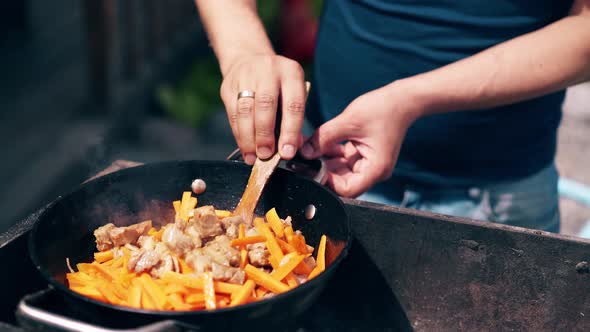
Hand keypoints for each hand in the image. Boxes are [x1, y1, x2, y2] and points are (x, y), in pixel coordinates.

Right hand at [220, 54, 306, 164]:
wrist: (250, 60)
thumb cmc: (279, 86)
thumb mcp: (293, 94)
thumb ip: (294, 120)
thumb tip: (290, 148)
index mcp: (291, 72)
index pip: (293, 104)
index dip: (290, 131)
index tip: (287, 153)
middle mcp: (268, 70)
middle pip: (266, 106)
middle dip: (265, 135)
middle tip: (266, 156)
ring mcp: (246, 76)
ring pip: (245, 110)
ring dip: (249, 138)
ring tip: (253, 157)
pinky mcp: (228, 86)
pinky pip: (232, 114)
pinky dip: (238, 134)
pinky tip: (244, 149)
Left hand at [301, 83, 419, 196]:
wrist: (402, 99)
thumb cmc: (383, 109)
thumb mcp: (349, 122)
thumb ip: (324, 137)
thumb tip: (304, 152)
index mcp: (375, 169)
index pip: (347, 189)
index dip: (327, 182)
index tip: (311, 169)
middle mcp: (373, 171)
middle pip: (342, 182)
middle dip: (323, 171)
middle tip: (306, 159)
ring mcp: (368, 163)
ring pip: (340, 171)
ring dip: (325, 161)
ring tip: (310, 148)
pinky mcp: (363, 154)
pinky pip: (343, 160)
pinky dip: (331, 153)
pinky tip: (319, 142)